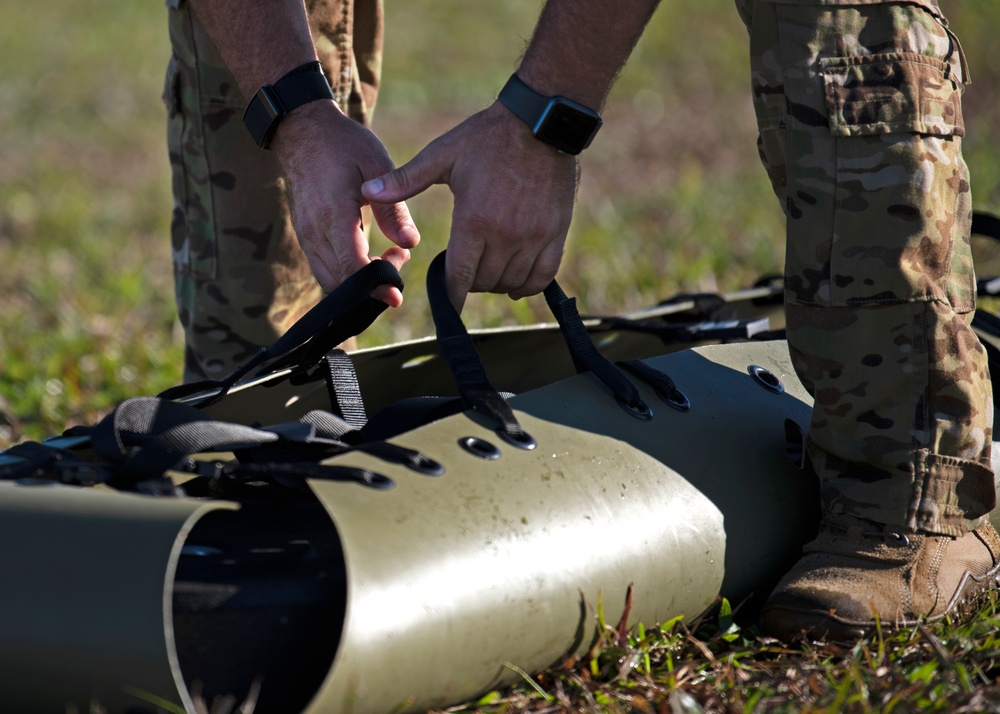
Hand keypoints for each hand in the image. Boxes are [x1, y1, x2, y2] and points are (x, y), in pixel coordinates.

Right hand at [272, 100, 419, 305]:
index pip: (353, 268)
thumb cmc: (343, 144)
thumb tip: (411, 244)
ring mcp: (305, 236)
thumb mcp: (376, 165)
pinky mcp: (305, 236)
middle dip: (373, 285)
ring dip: (359, 282)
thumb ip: (393, 209)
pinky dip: (347, 273)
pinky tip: (369, 256)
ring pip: (330, 280)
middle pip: (341, 282)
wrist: (303, 130)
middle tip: (399, 258)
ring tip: (387, 258)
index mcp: (333, 215)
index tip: (398, 290)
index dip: (377, 285)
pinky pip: (324, 268)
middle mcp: (314, 231)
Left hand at [361, 102, 578, 310]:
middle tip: (465, 271)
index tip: (446, 305)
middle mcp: (505, 235)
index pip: (459, 277)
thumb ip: (405, 180)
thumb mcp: (442, 155)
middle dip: (471, 284)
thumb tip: (367, 193)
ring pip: (512, 282)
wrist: (540, 122)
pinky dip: (527, 286)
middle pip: (484, 283)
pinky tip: (516, 284)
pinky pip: (543, 276)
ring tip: (487, 272)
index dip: (450, 296)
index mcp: (474, 220)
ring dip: (496, 284)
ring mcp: (534, 236)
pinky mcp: (556, 232)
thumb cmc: (486, 137)